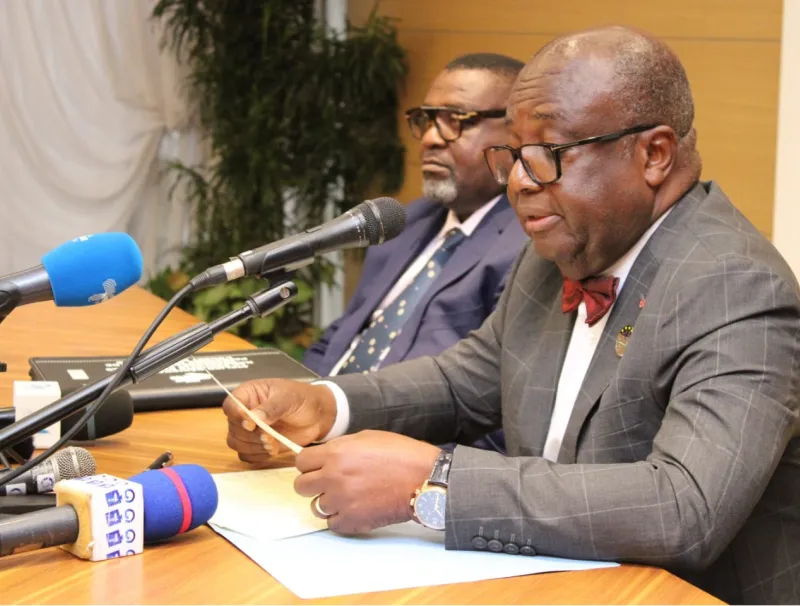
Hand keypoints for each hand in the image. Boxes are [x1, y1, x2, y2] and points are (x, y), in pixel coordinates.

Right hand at [223, 379, 336, 464]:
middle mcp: (244, 412)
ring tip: (273, 445)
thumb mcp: (288, 398)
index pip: (230, 406)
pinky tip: (273, 450)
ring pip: (237, 443)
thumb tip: (254, 418)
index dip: (237, 417)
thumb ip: (271, 408)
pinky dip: (258, 456)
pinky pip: (247, 455)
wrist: (318, 415)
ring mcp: (249, 430)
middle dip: (250, 436)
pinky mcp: (256, 445)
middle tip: (269, 437)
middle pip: (233, 428)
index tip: (251, 425)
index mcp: (248, 394)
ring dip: (254, 447)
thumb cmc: (302, 399)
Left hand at [294, 430, 440, 533]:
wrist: (423, 478)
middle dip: (313, 483)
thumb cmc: (401, 455)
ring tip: (346, 496)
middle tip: (328, 482)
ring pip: (315, 507)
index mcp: (336, 453)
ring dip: (328, 502)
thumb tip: (325, 454)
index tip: (316, 466)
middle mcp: (334, 477)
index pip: (300, 462)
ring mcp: (341, 501)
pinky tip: (354, 509)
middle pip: (301, 486)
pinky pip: (331, 524)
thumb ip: (341, 446)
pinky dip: (340, 518)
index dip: (309, 464)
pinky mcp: (352, 521)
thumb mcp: (367, 437)